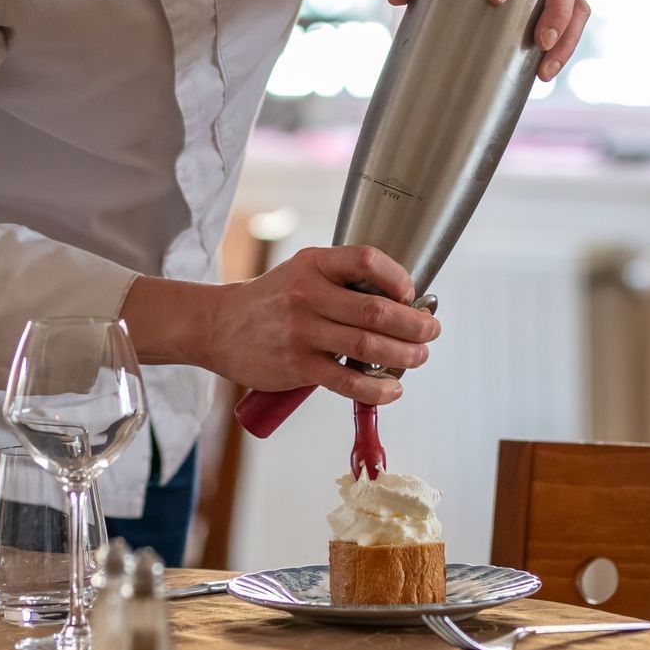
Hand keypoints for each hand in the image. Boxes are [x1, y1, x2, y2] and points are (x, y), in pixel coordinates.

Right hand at [203, 245, 440, 403]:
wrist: (219, 326)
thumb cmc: (271, 301)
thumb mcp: (302, 273)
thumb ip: (342, 281)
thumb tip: (399, 302)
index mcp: (313, 264)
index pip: (366, 260)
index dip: (398, 277)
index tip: (411, 293)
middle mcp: (307, 295)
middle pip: (376, 310)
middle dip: (414, 324)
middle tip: (430, 331)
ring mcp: (302, 332)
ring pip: (368, 346)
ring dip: (404, 355)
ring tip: (418, 357)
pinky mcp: (298, 366)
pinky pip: (348, 381)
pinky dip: (378, 388)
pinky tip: (393, 389)